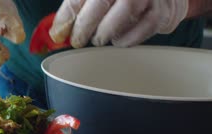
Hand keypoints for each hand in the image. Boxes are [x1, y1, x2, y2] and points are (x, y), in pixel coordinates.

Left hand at [49, 0, 188, 47]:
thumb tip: (58, 30)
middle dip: (84, 27)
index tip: (59, 32)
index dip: (66, 16)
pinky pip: (145, 27)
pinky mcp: (165, 10)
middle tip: (78, 39)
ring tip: (100, 37)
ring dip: (106, 32)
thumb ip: (78, 6)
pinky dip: (127, 38)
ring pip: (125, 11)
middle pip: (101, 2)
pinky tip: (119, 38)